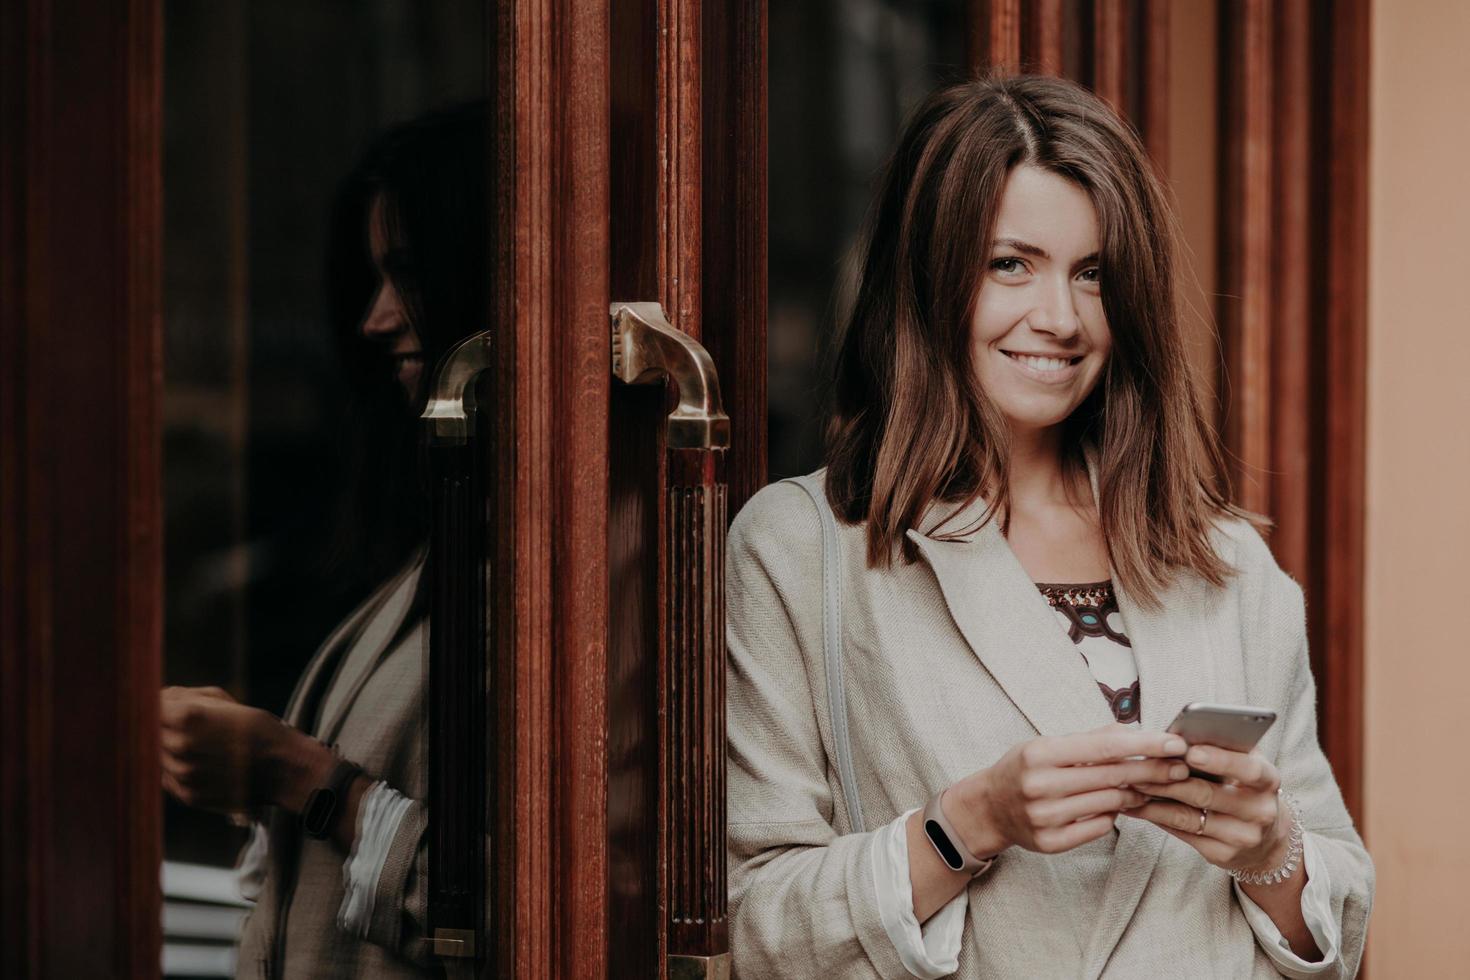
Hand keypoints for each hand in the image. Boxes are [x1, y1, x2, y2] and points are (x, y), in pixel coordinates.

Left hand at [159, 686, 331, 813]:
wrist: (282, 769)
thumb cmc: (257, 730)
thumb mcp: (227, 702)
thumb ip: (187, 697)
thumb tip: (160, 698)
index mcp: (188, 718)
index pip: (149, 708)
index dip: (152, 705)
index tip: (157, 705)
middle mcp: (180, 746)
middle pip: (149, 733)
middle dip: (159, 727)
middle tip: (179, 726)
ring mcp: (183, 774)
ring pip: (156, 757)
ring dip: (167, 750)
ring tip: (196, 746)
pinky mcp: (187, 795)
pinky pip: (166, 778)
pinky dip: (175, 769)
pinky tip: (198, 763)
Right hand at [948, 723, 1190, 856]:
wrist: (988, 808)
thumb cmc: (1023, 769)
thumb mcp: (1047, 744)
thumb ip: (1091, 739)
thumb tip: (1136, 732)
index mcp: (1039, 753)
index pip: (1104, 747)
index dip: (1144, 745)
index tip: (1175, 742)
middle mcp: (1039, 786)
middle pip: (1112, 776)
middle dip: (1153, 769)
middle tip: (1182, 766)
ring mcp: (1044, 817)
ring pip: (1110, 802)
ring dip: (1137, 792)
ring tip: (1152, 784)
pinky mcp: (1050, 843)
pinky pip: (1099, 826)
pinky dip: (1114, 813)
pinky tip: (1120, 803)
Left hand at [1123, 743, 1288, 872]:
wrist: (1266, 839)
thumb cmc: (1244, 787)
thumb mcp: (1245, 764)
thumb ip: (1222, 747)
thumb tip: (1180, 733)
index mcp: (1268, 781)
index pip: (1248, 769)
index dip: (1220, 760)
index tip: (1190, 751)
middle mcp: (1260, 811)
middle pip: (1208, 795)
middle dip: (1170, 779)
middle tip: (1140, 766)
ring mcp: (1242, 837)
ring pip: (1189, 817)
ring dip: (1155, 799)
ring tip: (1131, 784)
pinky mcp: (1222, 855)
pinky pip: (1182, 833)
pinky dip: (1156, 817)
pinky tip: (1137, 806)